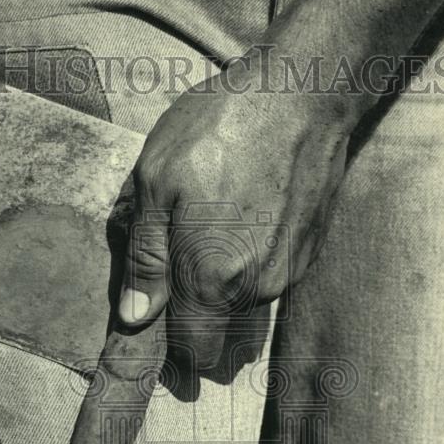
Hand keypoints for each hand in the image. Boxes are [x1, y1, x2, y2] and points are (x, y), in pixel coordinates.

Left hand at [118, 46, 356, 372]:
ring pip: (242, 305)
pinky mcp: (308, 252)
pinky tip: (242, 216)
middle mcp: (255, 289)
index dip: (172, 347)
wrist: (303, 93)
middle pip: (218, 332)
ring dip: (221, 284)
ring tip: (210, 224)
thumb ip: (145, 258)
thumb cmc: (220, 129)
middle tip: (177, 260)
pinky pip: (267, 279)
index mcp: (211, 279)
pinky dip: (249, 263)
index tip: (157, 323)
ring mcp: (287, 272)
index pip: (192, 350)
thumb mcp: (156, 183)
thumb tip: (135, 317)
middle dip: (194, 315)